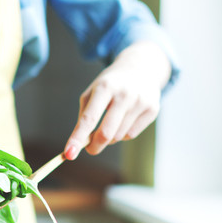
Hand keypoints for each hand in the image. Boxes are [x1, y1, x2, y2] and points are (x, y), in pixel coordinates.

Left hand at [64, 41, 170, 158]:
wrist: (140, 68)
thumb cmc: (110, 84)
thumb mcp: (92, 92)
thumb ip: (85, 116)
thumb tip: (81, 143)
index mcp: (105, 87)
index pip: (89, 118)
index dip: (77, 138)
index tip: (68, 154)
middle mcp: (124, 94)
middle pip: (106, 133)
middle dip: (95, 146)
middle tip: (90, 149)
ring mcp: (141, 101)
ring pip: (119, 136)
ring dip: (109, 137)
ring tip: (110, 122)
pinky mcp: (153, 109)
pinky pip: (131, 134)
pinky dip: (123, 134)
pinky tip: (124, 119)